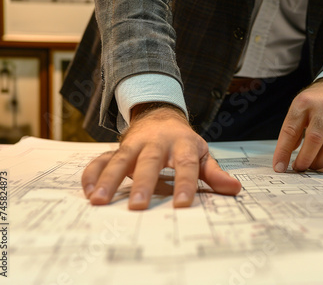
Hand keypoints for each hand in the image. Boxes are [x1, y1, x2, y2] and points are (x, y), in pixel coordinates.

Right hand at [81, 103, 241, 209]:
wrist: (160, 116)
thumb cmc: (183, 142)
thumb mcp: (201, 154)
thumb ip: (214, 173)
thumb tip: (235, 189)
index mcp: (182, 144)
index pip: (185, 165)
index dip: (185, 184)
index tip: (182, 205)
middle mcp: (157, 143)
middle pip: (149, 161)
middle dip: (143, 183)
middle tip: (137, 207)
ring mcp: (134, 144)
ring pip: (120, 159)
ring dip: (109, 179)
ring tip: (98, 201)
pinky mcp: (117, 148)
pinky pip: (101, 159)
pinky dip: (92, 173)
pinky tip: (87, 192)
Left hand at [273, 78, 322, 171]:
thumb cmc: (314, 103)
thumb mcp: (298, 108)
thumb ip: (292, 131)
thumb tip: (285, 158)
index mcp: (304, 103)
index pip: (291, 130)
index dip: (283, 151)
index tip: (279, 167)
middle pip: (314, 140)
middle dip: (304, 159)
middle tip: (298, 168)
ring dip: (319, 162)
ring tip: (311, 166)